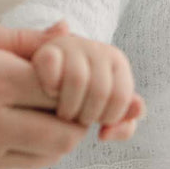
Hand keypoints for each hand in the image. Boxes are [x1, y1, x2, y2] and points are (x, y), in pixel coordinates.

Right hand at [0, 17, 87, 168]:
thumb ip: (20, 38)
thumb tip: (67, 30)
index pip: (62, 83)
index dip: (76, 74)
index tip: (69, 62)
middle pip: (66, 128)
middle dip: (77, 109)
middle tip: (70, 90)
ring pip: (52, 152)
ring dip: (63, 132)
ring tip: (50, 106)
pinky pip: (27, 162)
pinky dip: (41, 146)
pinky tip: (30, 122)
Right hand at [31, 33, 145, 141]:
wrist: (41, 81)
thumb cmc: (77, 99)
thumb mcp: (104, 109)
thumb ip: (122, 118)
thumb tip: (129, 117)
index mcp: (117, 61)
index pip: (121, 96)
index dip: (109, 116)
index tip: (96, 122)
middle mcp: (98, 49)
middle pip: (100, 90)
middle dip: (87, 115)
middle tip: (77, 120)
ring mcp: (71, 46)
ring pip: (78, 80)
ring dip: (68, 108)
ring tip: (63, 114)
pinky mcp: (47, 50)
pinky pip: (54, 70)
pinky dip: (51, 89)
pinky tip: (49, 94)